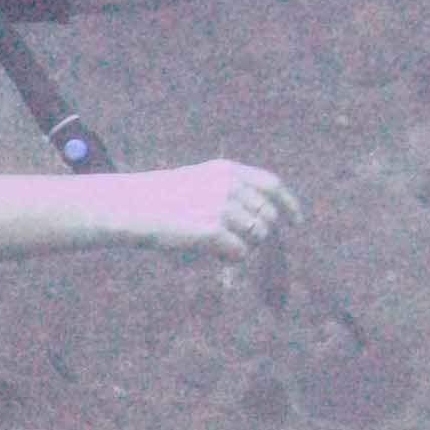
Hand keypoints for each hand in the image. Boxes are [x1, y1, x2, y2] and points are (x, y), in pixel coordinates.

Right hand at [122, 159, 300, 257]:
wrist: (133, 207)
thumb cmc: (160, 199)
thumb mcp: (198, 181)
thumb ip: (229, 190)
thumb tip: (261, 217)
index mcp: (227, 171)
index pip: (272, 186)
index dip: (289, 205)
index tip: (296, 222)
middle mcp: (229, 186)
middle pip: (267, 217)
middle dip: (259, 234)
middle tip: (238, 243)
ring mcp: (222, 207)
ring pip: (256, 237)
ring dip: (243, 247)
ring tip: (217, 246)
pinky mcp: (213, 230)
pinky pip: (240, 252)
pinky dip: (231, 258)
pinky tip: (214, 254)